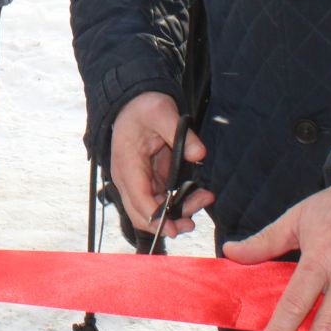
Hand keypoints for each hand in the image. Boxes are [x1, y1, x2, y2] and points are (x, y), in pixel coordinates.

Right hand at [109, 91, 213, 238]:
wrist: (136, 102)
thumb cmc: (144, 107)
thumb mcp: (162, 112)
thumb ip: (181, 133)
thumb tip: (199, 154)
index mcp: (127, 165)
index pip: (138, 199)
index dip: (155, 217)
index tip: (173, 228)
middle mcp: (129, 179)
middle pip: (142, 214)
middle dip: (166, 223)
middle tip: (192, 224)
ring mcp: (139, 181)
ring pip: (155, 210)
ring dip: (178, 212)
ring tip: (204, 199)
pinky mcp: (150, 180)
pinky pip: (163, 200)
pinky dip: (180, 202)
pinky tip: (199, 194)